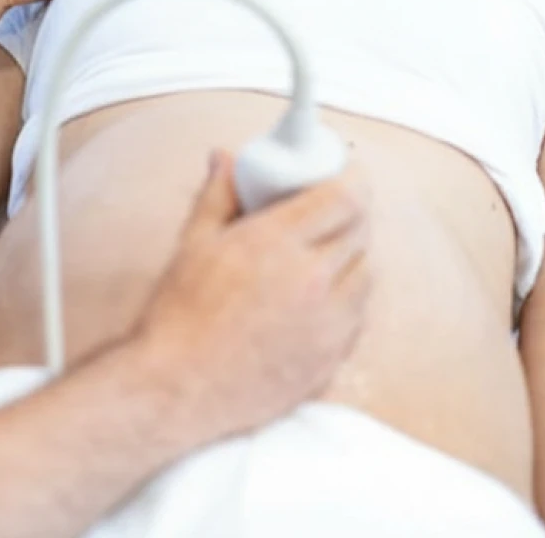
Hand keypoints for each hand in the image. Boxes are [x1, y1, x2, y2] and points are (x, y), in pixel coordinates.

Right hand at [126, 149, 370, 441]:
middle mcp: (312, 280)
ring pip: (367, 274)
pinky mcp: (331, 358)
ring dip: (354, 256)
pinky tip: (320, 298)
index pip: (345, 198)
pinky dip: (348, 299)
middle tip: (334, 208)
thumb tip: (225, 158)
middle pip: (362, 231)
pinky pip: (358, 316)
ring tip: (327, 254)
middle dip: (352, 212)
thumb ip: (219, 195)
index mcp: (276, 243)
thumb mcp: (193, 243)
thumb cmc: (179, 315)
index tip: (347, 172)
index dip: (353, 179)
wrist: (178, 387)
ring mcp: (327, 324)